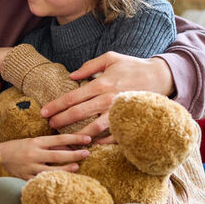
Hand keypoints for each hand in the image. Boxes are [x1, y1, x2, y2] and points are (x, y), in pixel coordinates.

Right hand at [0, 133, 91, 179]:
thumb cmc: (18, 147)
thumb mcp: (33, 141)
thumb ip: (49, 144)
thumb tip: (69, 147)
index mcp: (36, 142)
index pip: (59, 139)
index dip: (74, 139)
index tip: (88, 139)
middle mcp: (34, 153)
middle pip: (58, 155)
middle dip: (74, 154)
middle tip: (87, 153)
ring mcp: (30, 166)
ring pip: (51, 169)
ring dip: (66, 168)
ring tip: (77, 166)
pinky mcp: (26, 177)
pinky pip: (41, 181)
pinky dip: (51, 181)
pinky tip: (61, 182)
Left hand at [41, 52, 173, 131]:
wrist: (160, 76)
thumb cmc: (133, 66)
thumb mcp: (110, 58)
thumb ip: (89, 66)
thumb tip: (71, 75)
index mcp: (101, 84)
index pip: (73, 97)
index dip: (56, 105)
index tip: (44, 112)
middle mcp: (108, 99)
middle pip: (78, 113)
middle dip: (61, 120)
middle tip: (48, 125)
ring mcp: (119, 112)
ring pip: (94, 128)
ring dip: (78, 135)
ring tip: (65, 140)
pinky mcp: (129, 121)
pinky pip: (114, 136)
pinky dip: (101, 143)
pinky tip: (90, 145)